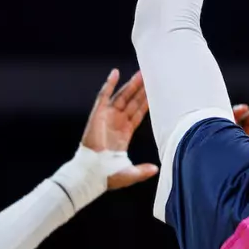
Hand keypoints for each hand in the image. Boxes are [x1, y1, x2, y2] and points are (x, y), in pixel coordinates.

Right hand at [80, 69, 158, 188]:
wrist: (91, 174)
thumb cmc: (107, 175)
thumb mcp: (130, 173)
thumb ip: (142, 171)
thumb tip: (156, 169)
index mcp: (124, 133)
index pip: (138, 113)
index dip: (147, 102)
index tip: (156, 92)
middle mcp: (117, 122)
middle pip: (132, 101)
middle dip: (141, 89)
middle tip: (151, 75)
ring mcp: (107, 117)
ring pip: (122, 96)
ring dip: (130, 84)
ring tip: (141, 73)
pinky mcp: (97, 114)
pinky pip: (103, 96)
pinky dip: (109, 84)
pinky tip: (115, 73)